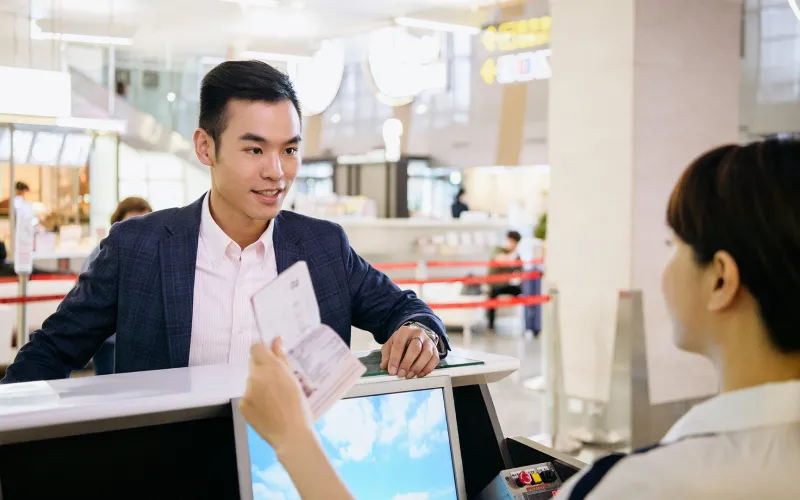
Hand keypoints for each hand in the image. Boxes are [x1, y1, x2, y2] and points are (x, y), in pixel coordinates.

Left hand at [239, 338, 313, 453]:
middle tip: (276, 384)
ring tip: (274, 401)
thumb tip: (276, 340)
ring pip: (251, 381)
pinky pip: (248, 396)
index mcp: (271, 367)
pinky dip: (255, 400)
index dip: (262, 352)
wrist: (291, 435)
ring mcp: (247, 391)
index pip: (256, 348)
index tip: (269, 358)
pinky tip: (267, 410)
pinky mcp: (242, 404)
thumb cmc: (299, 407)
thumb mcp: (293, 379)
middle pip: (253, 364)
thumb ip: (281, 358)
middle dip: (262, 369)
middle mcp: (256, 376)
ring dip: (259, 386)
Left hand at [380, 325, 438, 378]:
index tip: (392, 371)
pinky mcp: (435, 350)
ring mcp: (428, 342)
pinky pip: (434, 360)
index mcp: (404, 331)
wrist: (414, 336)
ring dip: (417, 367)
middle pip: (415, 348)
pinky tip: (418, 374)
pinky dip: (427, 369)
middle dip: (407, 363)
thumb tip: (384, 366)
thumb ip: (386, 356)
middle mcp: (418, 334)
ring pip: (427, 354)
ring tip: (409, 375)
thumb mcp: (390, 345)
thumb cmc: (401, 342)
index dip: (395, 359)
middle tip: (401, 374)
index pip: (399, 344)